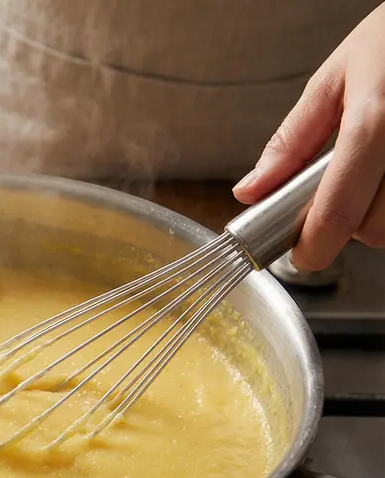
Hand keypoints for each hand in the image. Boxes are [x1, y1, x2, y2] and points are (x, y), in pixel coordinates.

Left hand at [233, 2, 384, 270]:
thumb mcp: (333, 80)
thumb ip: (291, 142)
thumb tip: (250, 191)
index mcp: (372, 123)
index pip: (337, 212)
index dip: (313, 247)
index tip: (301, 255)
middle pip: (374, 230)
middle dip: (349, 226)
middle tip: (339, 196)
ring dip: (379, 216)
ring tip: (371, 176)